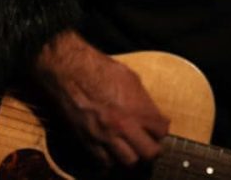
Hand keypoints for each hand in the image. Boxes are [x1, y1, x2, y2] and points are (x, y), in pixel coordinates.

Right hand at [33, 31, 168, 167]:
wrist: (69, 71)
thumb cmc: (98, 68)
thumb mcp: (130, 78)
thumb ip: (143, 100)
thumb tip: (151, 113)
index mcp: (136, 108)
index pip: (161, 131)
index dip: (161, 129)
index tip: (157, 127)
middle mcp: (123, 126)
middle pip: (150, 153)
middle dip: (151, 148)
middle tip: (147, 142)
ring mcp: (105, 136)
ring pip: (128, 162)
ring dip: (132, 155)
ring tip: (129, 147)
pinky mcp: (88, 142)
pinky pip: (105, 163)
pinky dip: (110, 160)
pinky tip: (111, 150)